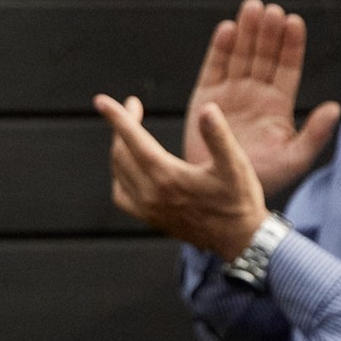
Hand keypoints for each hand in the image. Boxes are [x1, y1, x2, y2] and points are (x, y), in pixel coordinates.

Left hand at [99, 95, 269, 259]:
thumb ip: (219, 136)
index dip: (117, 118)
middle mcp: (152, 194)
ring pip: (119, 172)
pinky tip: (129, 165)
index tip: (101, 100)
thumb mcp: (236, 165)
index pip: (133, 140)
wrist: (238, 239)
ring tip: (129, 130)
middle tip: (133, 106)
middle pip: (122, 153)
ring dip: (119, 147)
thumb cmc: (239, 199)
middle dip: (121, 126)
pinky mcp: (149, 219)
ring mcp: (148, 209)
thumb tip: (208, 109)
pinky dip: (119, 175)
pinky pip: (121, 194)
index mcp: (168, 176)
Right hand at [184, 0, 340, 197]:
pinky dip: (220, 49)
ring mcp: (230, 93)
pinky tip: (227, 29)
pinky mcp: (205, 98)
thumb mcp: (294, 159)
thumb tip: (335, 107)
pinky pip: (214, 68)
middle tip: (271, 9)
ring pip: (241, 55)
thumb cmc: (261, 179)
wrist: (221, 194)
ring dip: (246, 32)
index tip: (293, 22)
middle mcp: (256, 94)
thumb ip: (315, 134)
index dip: (291, 45)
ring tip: (252, 7)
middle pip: (264, 55)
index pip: (288, 67)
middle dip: (268, 32)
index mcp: (278, 105)